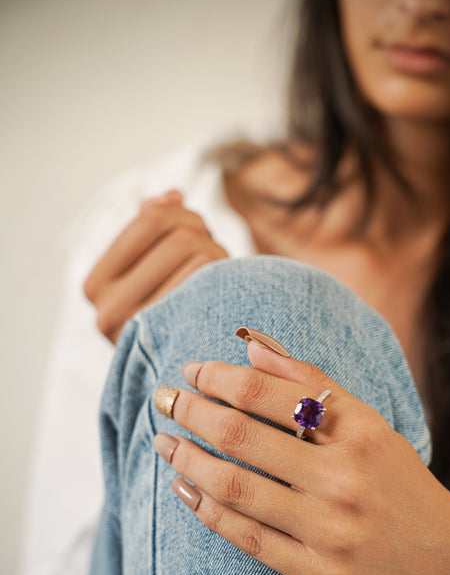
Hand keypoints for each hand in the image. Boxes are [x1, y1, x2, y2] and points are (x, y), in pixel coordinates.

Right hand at [83, 190, 228, 342]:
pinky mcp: (182, 341)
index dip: (182, 215)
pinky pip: (217, 285)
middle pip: (181, 235)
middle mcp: (109, 310)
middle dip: (206, 238)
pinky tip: (227, 296)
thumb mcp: (146, 271)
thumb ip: (153, 229)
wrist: (179, 380)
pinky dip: (231, 281)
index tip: (195, 231)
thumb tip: (172, 194)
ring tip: (218, 280)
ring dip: (221, 260)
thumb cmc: (169, 313)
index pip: (150, 219)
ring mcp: (145, 330)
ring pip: (203, 255)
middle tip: (212, 258)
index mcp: (94, 285)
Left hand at [154, 331, 449, 574]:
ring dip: (187, 459)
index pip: (270, 391)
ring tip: (163, 442)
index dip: (218, 377)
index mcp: (361, 430)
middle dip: (190, 411)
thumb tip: (249, 343)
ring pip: (236, 487)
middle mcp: (346, 477)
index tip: (190, 369)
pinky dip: (207, 510)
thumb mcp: (371, 426)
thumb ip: (313, 382)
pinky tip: (184, 490)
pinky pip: (248, 539)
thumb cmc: (401, 486)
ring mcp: (333, 529)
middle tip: (162, 399)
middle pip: (243, 435)